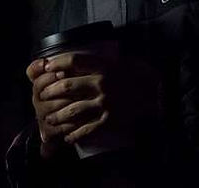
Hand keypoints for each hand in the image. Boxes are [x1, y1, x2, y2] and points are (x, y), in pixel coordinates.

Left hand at [26, 51, 159, 145]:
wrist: (157, 95)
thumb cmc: (133, 75)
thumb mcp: (115, 62)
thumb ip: (94, 61)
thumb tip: (66, 62)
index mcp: (104, 66)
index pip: (73, 60)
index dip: (56, 63)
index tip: (46, 67)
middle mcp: (103, 84)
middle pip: (67, 86)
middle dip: (50, 91)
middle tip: (42, 95)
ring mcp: (106, 103)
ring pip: (73, 110)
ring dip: (58, 116)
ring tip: (50, 119)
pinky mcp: (111, 120)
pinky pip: (87, 129)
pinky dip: (75, 134)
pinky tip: (67, 137)